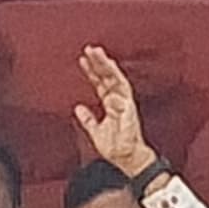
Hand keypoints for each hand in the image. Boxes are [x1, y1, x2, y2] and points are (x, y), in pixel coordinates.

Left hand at [72, 47, 147, 172]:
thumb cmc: (115, 146)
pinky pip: (123, 92)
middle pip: (108, 77)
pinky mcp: (130, 108)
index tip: (82, 60)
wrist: (127, 158)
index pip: (100, 83)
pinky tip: (108, 73)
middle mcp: (118, 101)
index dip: (91, 71)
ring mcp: (125, 103)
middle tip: (90, 49)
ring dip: (107, 65)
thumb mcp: (95, 131)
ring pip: (116, 79)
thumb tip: (78, 108)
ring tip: (98, 53)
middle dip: (99, 62)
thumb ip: (87, 119)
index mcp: (110, 104)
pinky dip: (116, 82)